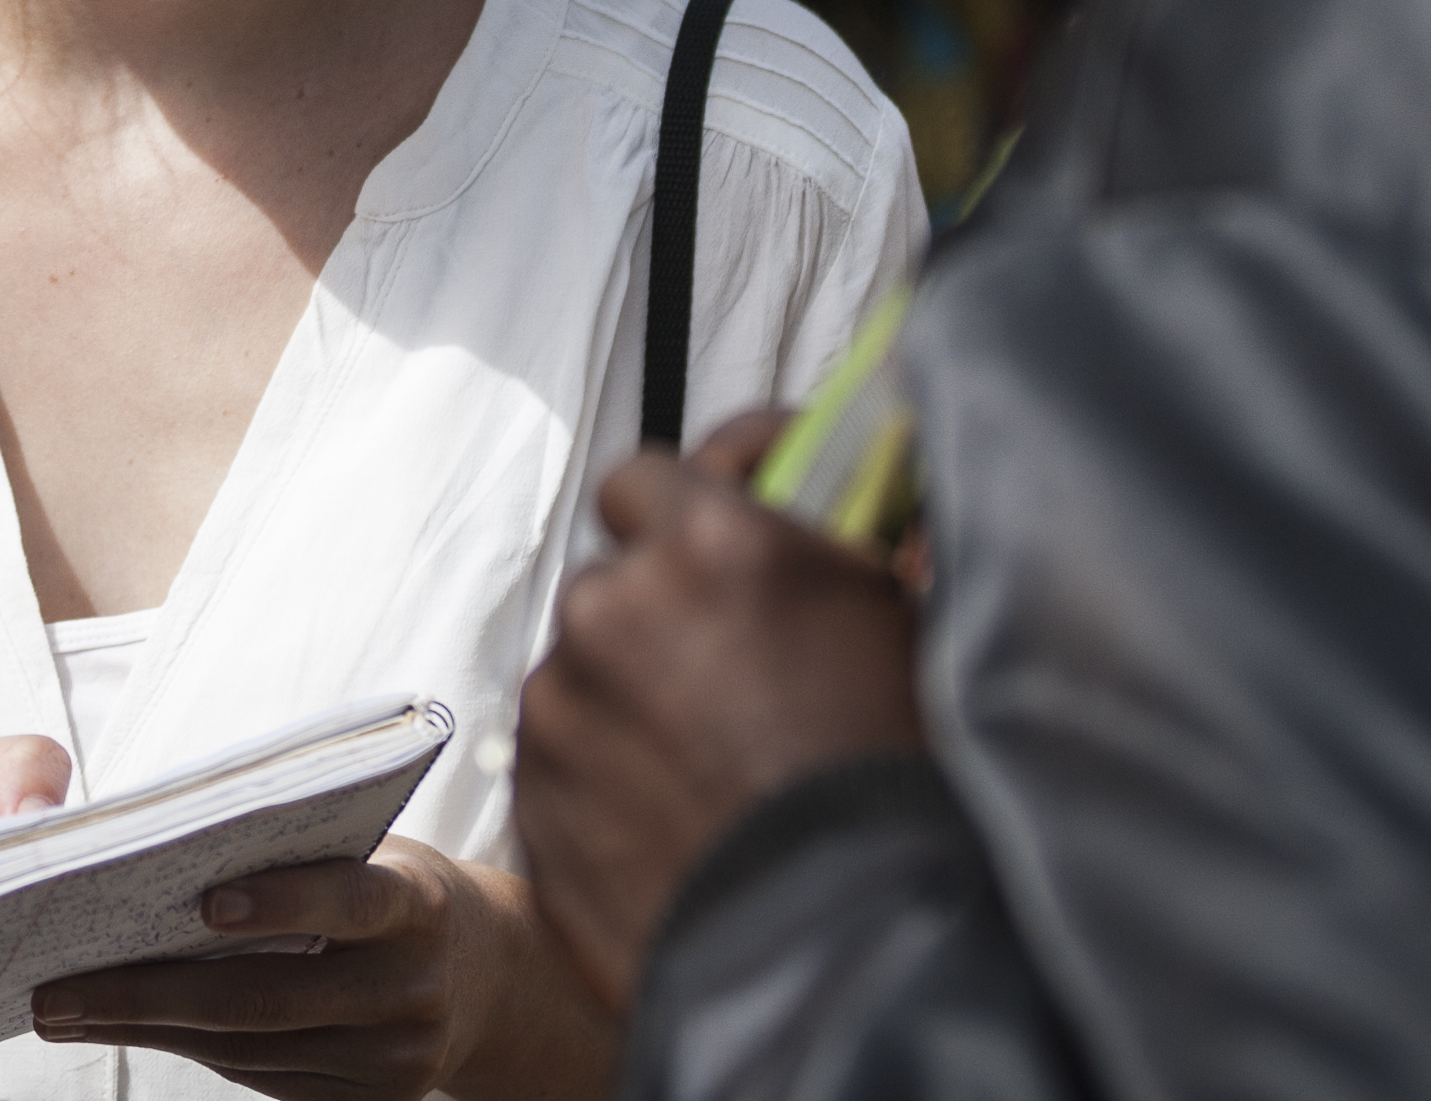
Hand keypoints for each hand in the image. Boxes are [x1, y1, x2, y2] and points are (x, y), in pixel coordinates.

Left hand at [32, 840, 607, 1100]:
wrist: (484, 978)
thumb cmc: (395, 889)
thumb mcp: (373, 853)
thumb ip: (298, 857)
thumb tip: (164, 866)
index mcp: (418, 905)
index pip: (350, 900)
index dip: (282, 900)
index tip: (201, 902)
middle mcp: (411, 990)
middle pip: (269, 999)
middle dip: (149, 994)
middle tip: (57, 989)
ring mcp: (395, 1060)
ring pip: (249, 1048)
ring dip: (148, 1028)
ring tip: (67, 1009)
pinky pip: (262, 1077)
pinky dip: (190, 1048)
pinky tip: (131, 1025)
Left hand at [516, 405, 925, 1007]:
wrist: (844, 950)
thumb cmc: (890, 792)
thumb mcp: (897, 624)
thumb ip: (826, 547)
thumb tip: (817, 499)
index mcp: (709, 543)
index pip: (648, 479)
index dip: (678, 517)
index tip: (703, 544)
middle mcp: (615, 608)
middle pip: (612, 584)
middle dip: (660, 620)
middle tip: (729, 680)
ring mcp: (561, 707)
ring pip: (579, 678)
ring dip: (626, 704)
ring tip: (709, 770)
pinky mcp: (533, 799)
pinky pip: (558, 764)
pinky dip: (600, 782)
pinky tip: (672, 820)